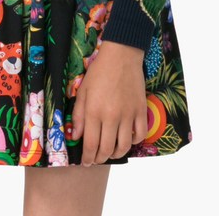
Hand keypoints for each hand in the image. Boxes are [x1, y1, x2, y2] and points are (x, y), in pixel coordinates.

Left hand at [71, 39, 147, 164]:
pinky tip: (126, 139)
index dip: (87, 157)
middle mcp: (112, 116)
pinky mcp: (141, 111)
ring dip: (116, 154)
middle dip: (99, 158)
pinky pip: (140, 135)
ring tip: (110, 152)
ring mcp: (129, 114)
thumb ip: (79, 114)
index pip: (91, 144)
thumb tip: (76, 136)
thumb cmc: (99, 71)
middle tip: (96, 159)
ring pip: (124, 146)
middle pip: (107, 148)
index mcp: (95, 111)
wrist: (121, 55)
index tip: (85, 162)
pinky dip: (133, 142)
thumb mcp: (83, 90)